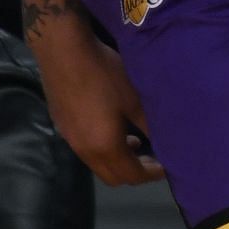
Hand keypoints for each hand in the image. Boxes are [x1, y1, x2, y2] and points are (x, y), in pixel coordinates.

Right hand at [30, 20, 163, 186]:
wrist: (63, 51)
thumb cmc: (103, 74)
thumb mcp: (134, 99)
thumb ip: (149, 125)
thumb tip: (166, 141)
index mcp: (104, 147)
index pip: (132, 176)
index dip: (152, 174)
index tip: (167, 165)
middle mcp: (84, 151)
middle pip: (113, 177)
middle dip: (134, 172)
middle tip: (151, 157)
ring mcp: (70, 139)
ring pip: (97, 163)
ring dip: (117, 158)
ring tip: (133, 140)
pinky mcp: (62, 125)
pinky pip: (86, 149)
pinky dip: (102, 147)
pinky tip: (110, 125)